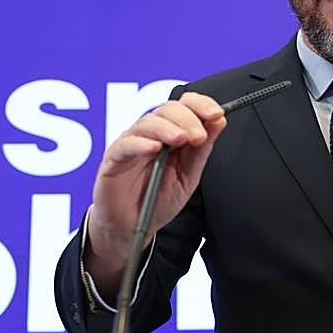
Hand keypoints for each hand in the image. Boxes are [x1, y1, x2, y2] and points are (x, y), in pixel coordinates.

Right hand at [85, 92, 225, 295]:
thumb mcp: (188, 176)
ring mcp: (131, 144)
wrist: (133, 227)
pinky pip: (125, 145)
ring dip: (167, 128)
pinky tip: (155, 149)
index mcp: (170, 134)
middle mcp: (150, 134)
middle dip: (187, 119)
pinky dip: (140, 144)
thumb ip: (201, 150)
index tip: (217, 114)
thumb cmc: (158, 199)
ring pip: (147, 123)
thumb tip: (219, 121)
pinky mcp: (113, 159)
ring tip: (182, 139)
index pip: (184, 106)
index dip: (201, 104)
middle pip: (167, 109)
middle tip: (198, 137)